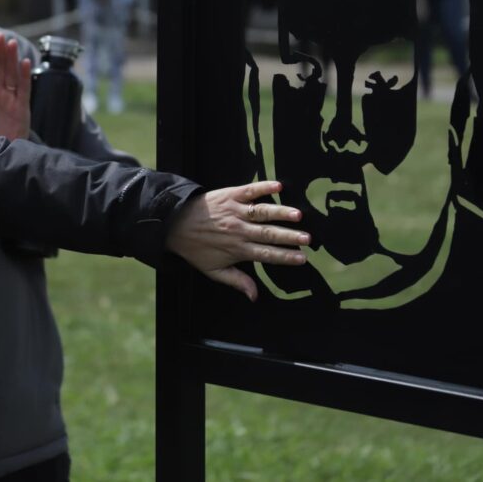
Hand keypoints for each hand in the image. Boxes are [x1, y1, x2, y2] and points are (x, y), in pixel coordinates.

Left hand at [0, 33, 30, 139]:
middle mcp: (2, 96)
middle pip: (2, 70)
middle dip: (1, 53)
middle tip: (0, 35)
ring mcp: (13, 102)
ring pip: (13, 76)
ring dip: (12, 59)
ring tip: (10, 43)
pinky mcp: (22, 112)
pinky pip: (24, 91)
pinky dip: (25, 76)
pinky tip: (25, 62)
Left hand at [166, 180, 308, 300]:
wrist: (174, 223)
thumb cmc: (195, 248)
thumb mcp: (213, 270)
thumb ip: (237, 281)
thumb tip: (255, 296)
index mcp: (237, 249)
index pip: (266, 254)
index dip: (285, 257)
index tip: (302, 258)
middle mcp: (238, 230)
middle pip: (269, 234)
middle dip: (290, 237)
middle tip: (308, 239)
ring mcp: (234, 211)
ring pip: (262, 212)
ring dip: (281, 213)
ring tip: (298, 216)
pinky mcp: (230, 195)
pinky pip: (249, 190)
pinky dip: (263, 187)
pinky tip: (279, 186)